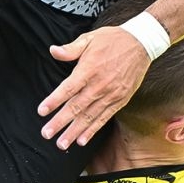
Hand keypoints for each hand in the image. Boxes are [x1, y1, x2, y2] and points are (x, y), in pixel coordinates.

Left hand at [39, 26, 151, 148]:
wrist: (141, 44)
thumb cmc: (113, 40)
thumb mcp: (90, 38)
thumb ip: (71, 49)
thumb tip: (53, 51)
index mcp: (89, 68)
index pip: (68, 88)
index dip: (54, 101)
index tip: (41, 111)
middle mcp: (99, 85)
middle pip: (76, 106)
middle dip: (60, 122)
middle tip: (46, 134)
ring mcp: (111, 94)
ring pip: (89, 116)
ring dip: (74, 131)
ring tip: (61, 144)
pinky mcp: (120, 100)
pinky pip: (104, 118)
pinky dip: (93, 130)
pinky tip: (82, 140)